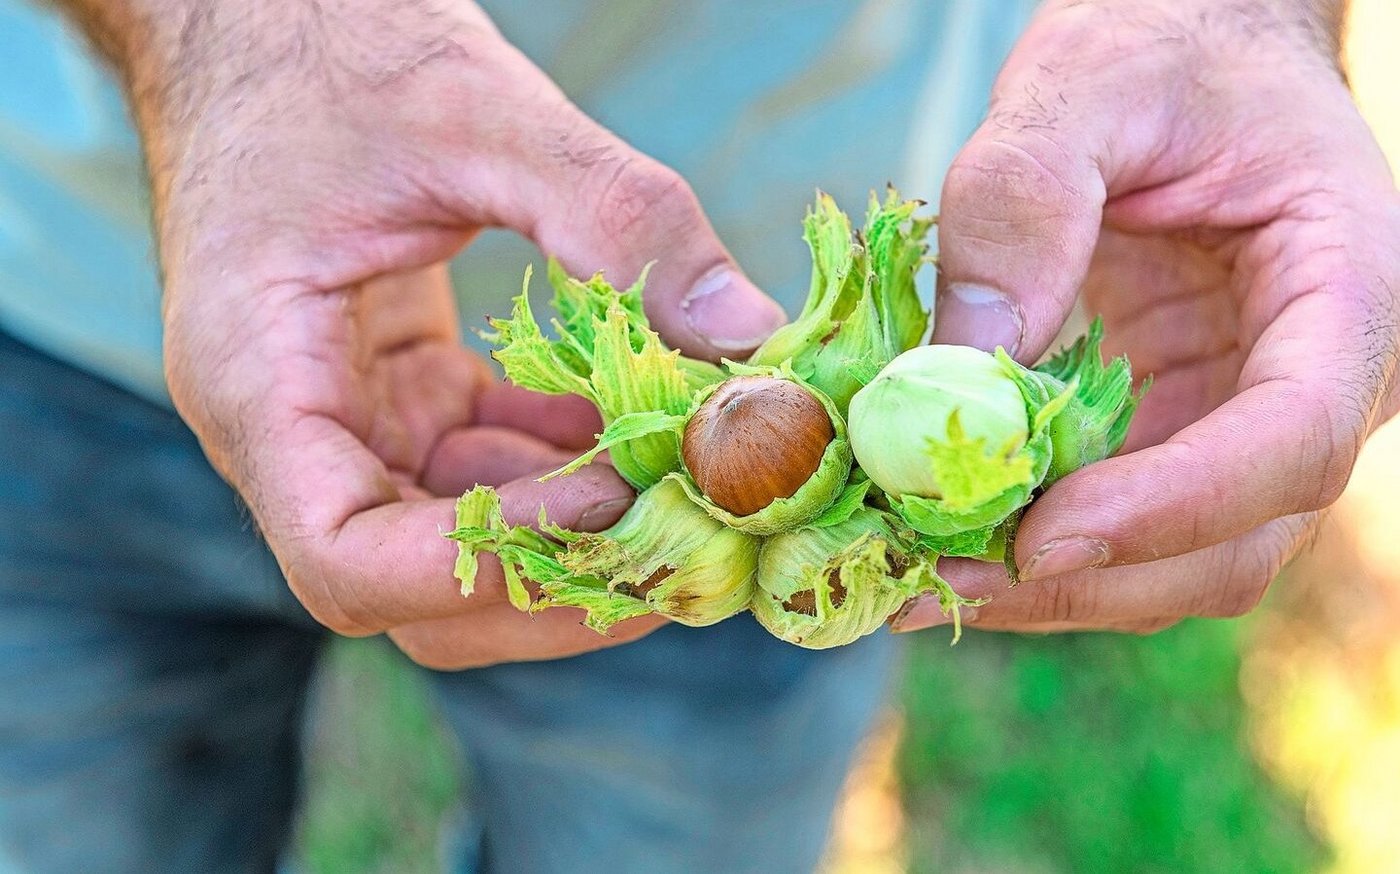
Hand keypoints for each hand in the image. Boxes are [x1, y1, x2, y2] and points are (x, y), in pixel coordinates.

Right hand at [99, 0, 784, 665]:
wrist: (264, 16)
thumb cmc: (334, 45)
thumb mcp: (480, 115)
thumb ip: (619, 220)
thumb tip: (753, 339)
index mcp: (259, 378)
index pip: (346, 559)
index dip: (487, 559)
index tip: (608, 503)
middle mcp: (293, 429)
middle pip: (417, 588)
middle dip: (556, 581)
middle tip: (688, 547)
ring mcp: (348, 419)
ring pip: (465, 541)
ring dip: (581, 530)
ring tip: (692, 485)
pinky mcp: (403, 395)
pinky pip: (491, 467)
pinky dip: (571, 464)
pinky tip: (646, 424)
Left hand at [896, 0, 1399, 633]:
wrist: (1184, 53)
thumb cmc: (1163, 46)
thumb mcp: (1088, 83)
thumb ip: (1027, 201)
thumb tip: (967, 360)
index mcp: (1350, 286)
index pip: (1293, 438)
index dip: (1174, 506)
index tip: (1042, 534)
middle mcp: (1317, 378)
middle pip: (1236, 538)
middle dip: (1091, 576)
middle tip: (939, 582)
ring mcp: (1242, 416)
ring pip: (1174, 560)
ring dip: (1050, 585)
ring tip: (917, 576)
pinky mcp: (1173, 429)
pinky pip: (1119, 521)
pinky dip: (1031, 543)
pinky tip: (941, 537)